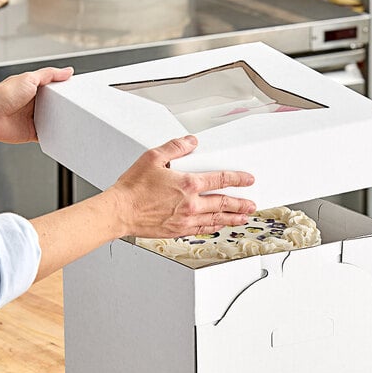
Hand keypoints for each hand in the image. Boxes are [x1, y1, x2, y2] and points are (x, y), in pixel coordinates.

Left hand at [0, 66, 73, 143]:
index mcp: (34, 88)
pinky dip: (55, 136)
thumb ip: (49, 74)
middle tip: (77, 107)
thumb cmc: (3, 95)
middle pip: (56, 106)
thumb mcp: (29, 78)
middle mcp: (34, 104)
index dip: (65, 90)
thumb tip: (68, 71)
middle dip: (65, 108)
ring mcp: (34, 119)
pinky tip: (61, 134)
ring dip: (61, 122)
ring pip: (54, 121)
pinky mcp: (34, 133)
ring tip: (72, 121)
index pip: (54, 88)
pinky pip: (49, 136)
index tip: (77, 91)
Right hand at [105, 136, 255, 237]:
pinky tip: (219, 226)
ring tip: (243, 217)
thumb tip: (191, 142)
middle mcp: (190, 204)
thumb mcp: (153, 157)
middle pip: (223, 203)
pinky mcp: (179, 230)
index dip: (237, 179)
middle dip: (241, 203)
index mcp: (187, 184)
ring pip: (216, 219)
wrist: (119, 212)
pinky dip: (214, 227)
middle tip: (252, 203)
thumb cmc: (132, 188)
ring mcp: (186, 220)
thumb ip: (175, 148)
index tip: (247, 179)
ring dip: (232, 218)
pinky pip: (202, 229)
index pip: (220, 179)